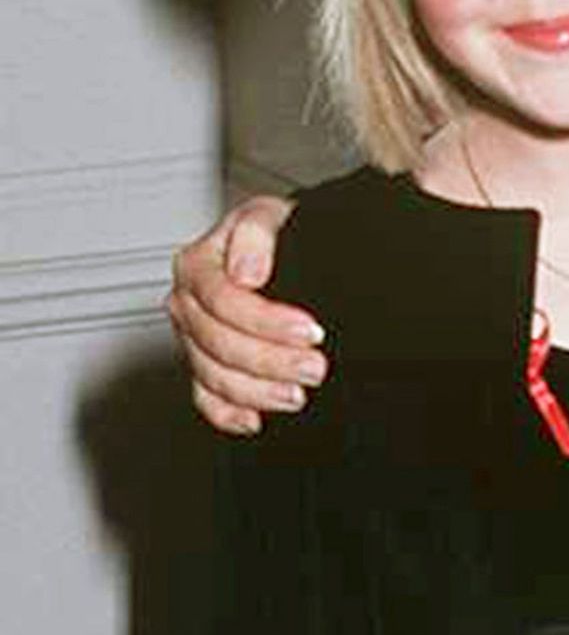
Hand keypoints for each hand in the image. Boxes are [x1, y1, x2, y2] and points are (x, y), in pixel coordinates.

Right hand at [167, 196, 318, 433]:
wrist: (277, 253)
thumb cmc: (272, 235)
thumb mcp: (268, 215)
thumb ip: (256, 233)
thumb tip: (246, 270)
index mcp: (196, 266)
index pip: (223, 300)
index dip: (266, 321)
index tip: (309, 330)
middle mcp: (189, 303)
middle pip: (219, 342)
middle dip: (271, 360)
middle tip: (314, 367)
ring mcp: (194, 338)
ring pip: (214, 375)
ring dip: (258, 391)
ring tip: (297, 394)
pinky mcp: (204, 366)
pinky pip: (206, 399)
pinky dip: (228, 414)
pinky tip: (254, 419)